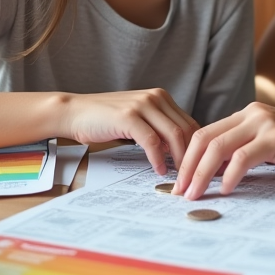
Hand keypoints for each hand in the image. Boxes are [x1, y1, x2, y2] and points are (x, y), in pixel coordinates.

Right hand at [60, 89, 198, 174]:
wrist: (74, 112)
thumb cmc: (105, 119)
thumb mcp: (138, 119)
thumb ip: (158, 129)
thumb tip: (179, 151)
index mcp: (161, 97)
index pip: (190, 123)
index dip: (198, 146)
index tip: (200, 166)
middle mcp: (155, 97)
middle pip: (187, 129)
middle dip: (192, 156)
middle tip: (193, 177)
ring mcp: (142, 105)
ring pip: (174, 135)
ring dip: (179, 160)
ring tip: (179, 178)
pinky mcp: (128, 117)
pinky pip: (152, 142)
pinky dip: (158, 159)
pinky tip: (159, 170)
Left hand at [174, 103, 274, 199]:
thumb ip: (250, 151)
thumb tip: (219, 172)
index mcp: (250, 114)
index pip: (206, 133)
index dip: (188, 158)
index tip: (180, 181)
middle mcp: (254, 113)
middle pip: (204, 138)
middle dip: (187, 167)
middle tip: (178, 191)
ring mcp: (266, 124)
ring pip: (218, 147)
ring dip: (201, 173)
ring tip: (193, 195)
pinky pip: (243, 158)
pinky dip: (229, 176)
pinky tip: (226, 191)